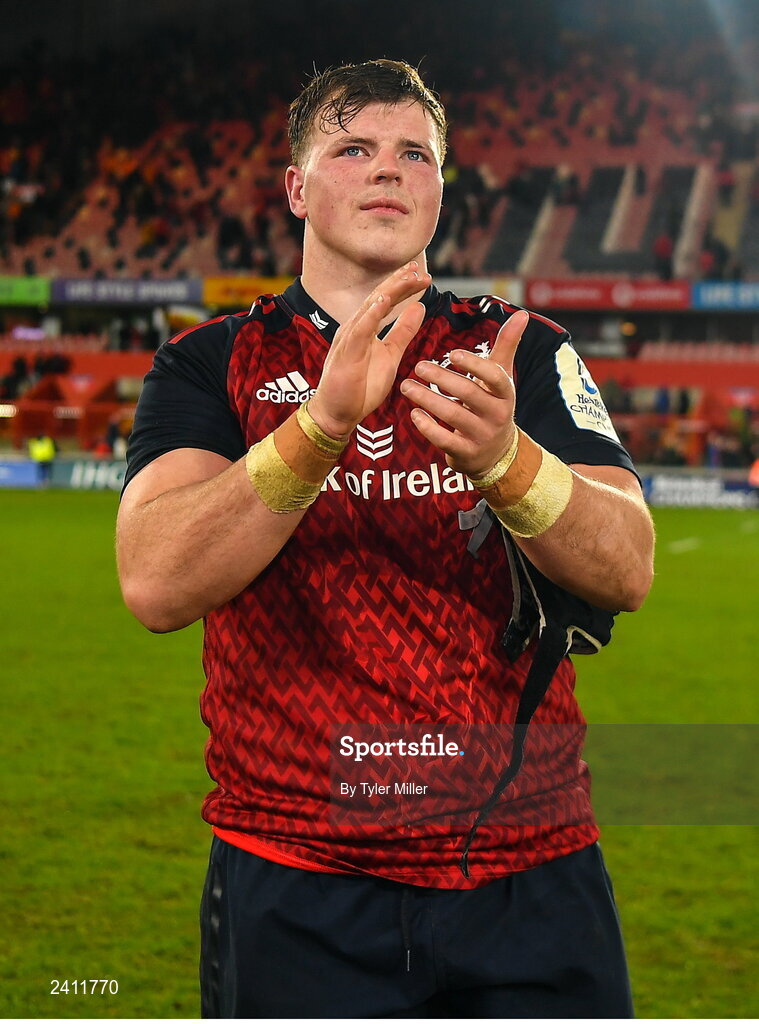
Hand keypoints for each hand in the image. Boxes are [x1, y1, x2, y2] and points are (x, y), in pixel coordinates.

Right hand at [308, 262, 431, 439]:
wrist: (338, 413)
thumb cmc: (361, 387)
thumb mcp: (391, 355)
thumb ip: (403, 332)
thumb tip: (419, 307)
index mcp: (365, 327)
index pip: (385, 299)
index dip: (403, 286)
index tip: (422, 275)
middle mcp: (356, 327)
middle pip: (379, 297)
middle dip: (399, 282)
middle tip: (419, 269)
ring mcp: (349, 339)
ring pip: (371, 308)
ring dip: (390, 291)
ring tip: (407, 277)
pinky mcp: (347, 353)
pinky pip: (360, 330)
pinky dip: (371, 314)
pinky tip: (383, 301)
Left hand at [399, 309, 528, 477]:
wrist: (496, 452)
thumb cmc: (493, 405)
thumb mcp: (502, 377)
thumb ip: (507, 346)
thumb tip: (522, 314)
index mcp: (505, 393)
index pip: (494, 376)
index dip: (474, 365)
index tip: (452, 353)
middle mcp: (497, 414)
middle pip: (469, 394)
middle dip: (441, 379)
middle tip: (418, 366)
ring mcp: (482, 435)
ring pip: (453, 415)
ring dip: (427, 399)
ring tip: (406, 386)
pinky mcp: (466, 453)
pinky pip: (445, 440)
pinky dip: (427, 427)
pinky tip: (414, 414)